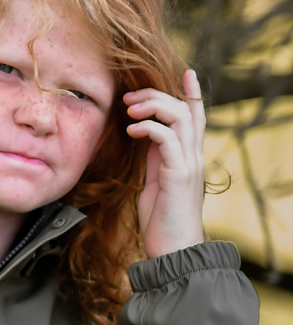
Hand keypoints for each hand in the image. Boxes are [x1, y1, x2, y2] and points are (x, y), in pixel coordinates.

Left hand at [124, 68, 205, 259]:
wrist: (174, 251)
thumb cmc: (162, 222)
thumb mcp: (154, 183)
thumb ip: (154, 160)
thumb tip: (144, 139)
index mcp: (187, 158)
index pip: (195, 118)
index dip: (191, 94)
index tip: (184, 73)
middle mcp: (193, 157)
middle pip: (186, 110)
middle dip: (158, 95)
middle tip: (129, 97)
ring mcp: (188, 164)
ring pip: (181, 118)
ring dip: (153, 106)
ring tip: (129, 108)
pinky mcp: (179, 174)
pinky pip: (168, 139)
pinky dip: (150, 127)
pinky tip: (132, 130)